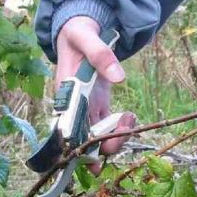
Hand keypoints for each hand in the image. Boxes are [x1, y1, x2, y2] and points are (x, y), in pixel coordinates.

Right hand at [56, 16, 135, 173]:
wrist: (81, 33)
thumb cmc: (77, 36)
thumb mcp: (86, 38)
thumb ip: (100, 55)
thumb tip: (119, 78)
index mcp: (66, 97)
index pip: (68, 132)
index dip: (79, 150)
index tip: (94, 163)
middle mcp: (75, 109)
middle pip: (86, 141)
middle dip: (106, 145)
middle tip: (126, 130)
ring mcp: (87, 110)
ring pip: (99, 138)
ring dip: (117, 137)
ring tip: (130, 117)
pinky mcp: (99, 107)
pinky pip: (109, 127)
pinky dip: (121, 128)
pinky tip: (130, 116)